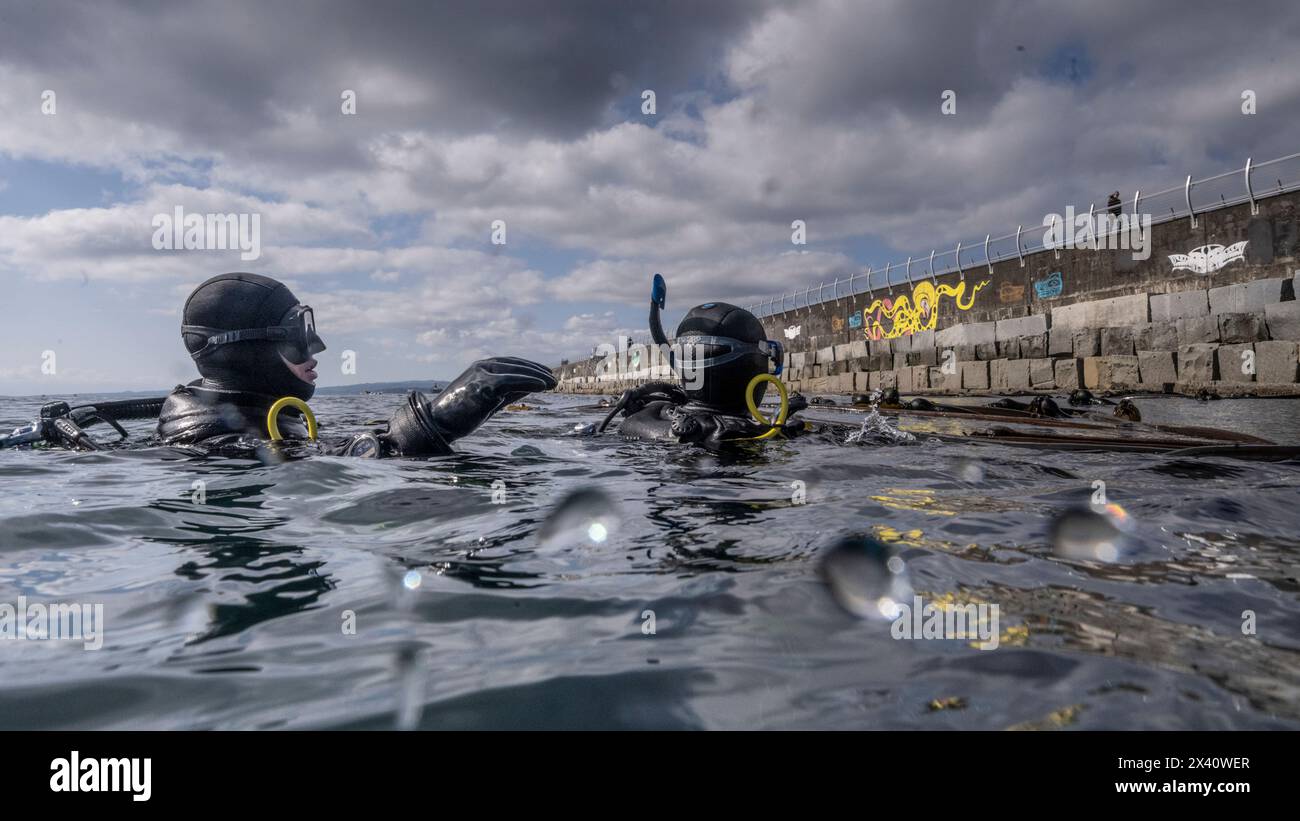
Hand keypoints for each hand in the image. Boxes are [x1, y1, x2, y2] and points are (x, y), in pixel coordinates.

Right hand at [425, 356, 556, 441]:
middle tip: (554, 379)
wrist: (438, 424)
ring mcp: (482, 375)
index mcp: (481, 368)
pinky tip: (543, 386)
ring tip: (553, 383)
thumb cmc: (462, 415)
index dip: (530, 368)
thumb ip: (508, 392)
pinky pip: (512, 381)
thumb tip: (532, 388)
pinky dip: (530, 382)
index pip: (511, 363)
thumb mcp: (490, 400)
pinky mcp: (484, 387)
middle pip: (516, 365)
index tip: (546, 373)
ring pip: (516, 372)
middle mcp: (482, 367)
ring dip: (538, 377)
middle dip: (537, 371)